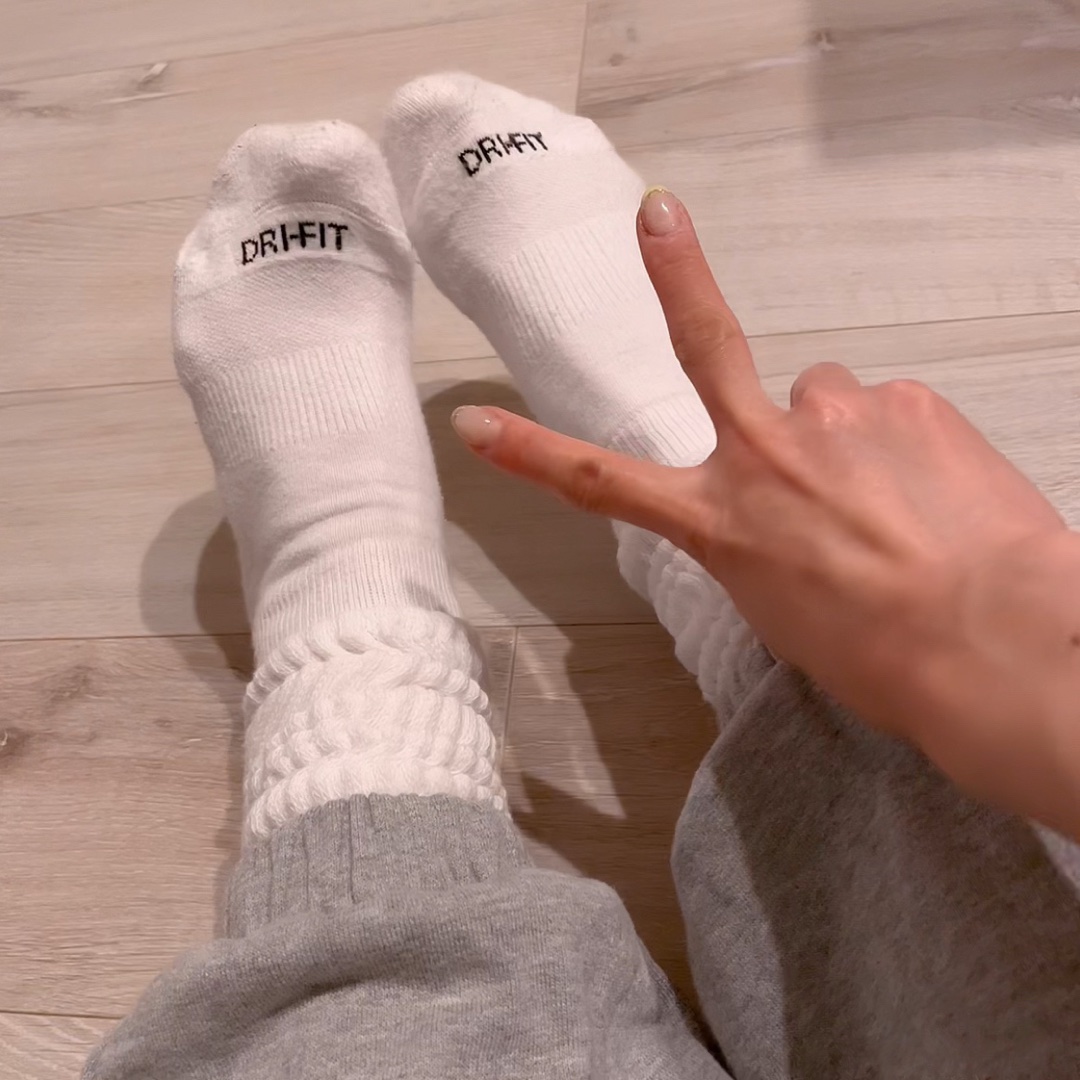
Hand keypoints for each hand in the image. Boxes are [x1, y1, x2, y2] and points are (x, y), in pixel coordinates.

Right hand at [451, 189, 1066, 758]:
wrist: (987, 641)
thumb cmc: (881, 656)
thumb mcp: (788, 614)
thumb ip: (768, 543)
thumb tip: (792, 507)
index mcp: (721, 522)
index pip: (603, 483)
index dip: (531, 452)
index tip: (475, 421)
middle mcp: (763, 452)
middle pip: (706, 340)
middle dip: (675, 270)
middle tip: (657, 213)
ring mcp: (835, 416)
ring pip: (828, 403)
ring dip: (844, 435)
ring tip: (888, 498)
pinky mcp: (909, 402)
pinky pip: (893, 415)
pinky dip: (905, 449)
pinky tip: (933, 492)